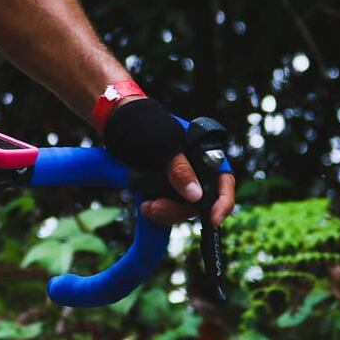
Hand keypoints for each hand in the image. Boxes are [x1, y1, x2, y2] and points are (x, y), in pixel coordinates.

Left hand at [104, 98, 235, 226]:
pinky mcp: (162, 187)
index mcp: (204, 153)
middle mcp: (195, 169)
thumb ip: (179, 169)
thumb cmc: (143, 122)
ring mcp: (178, 179)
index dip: (223, 203)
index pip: (223, 181)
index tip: (212, 220)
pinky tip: (145, 206)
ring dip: (166, 213)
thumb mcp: (163, 144)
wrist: (116, 120)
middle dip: (179, 210)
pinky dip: (158, 210)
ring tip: (146, 207)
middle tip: (155, 208)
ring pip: (182, 207)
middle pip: (200, 201)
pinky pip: (167, 206)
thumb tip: (196, 196)